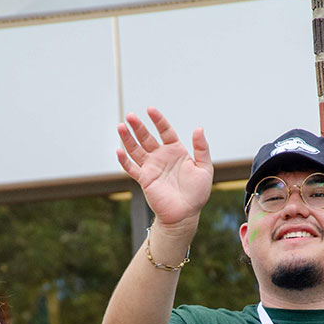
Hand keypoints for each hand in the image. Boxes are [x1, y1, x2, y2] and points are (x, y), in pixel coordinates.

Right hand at [116, 108, 212, 227]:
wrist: (186, 214)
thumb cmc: (197, 193)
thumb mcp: (204, 168)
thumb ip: (202, 148)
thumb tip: (198, 128)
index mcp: (176, 151)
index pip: (165, 131)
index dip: (158, 120)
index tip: (150, 110)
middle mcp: (161, 157)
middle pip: (147, 137)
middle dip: (138, 126)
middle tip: (130, 116)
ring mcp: (151, 167)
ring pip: (136, 150)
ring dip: (128, 138)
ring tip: (120, 126)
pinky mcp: (144, 179)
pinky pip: (131, 168)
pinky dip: (124, 160)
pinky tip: (119, 150)